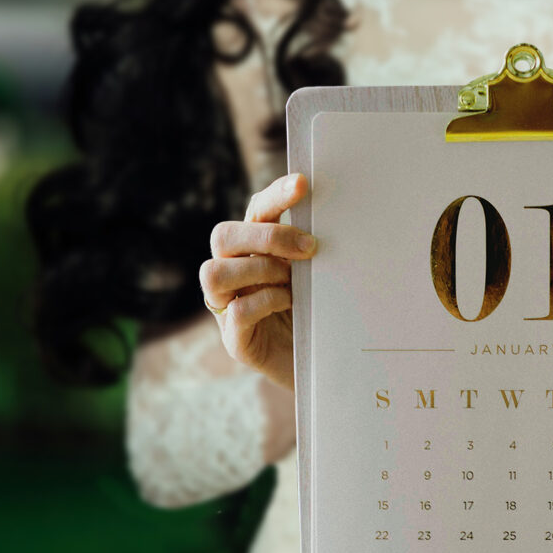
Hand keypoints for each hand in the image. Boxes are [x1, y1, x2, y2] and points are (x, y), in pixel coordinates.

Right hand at [199, 172, 317, 387]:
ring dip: (259, 270)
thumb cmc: (320, 315)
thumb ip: (313, 252)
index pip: (256, 211)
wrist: (323, 368)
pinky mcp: (235, 339)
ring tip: (293, 282)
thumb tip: (338, 218)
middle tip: (310, 248)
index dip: (275, 195)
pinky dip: (264, 302)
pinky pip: (235, 312)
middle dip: (267, 236)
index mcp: (255, 251)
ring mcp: (227, 307)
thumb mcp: (319, 277)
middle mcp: (233, 273)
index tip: (304, 183)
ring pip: (214, 273)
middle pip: (223, 235)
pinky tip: (289, 304)